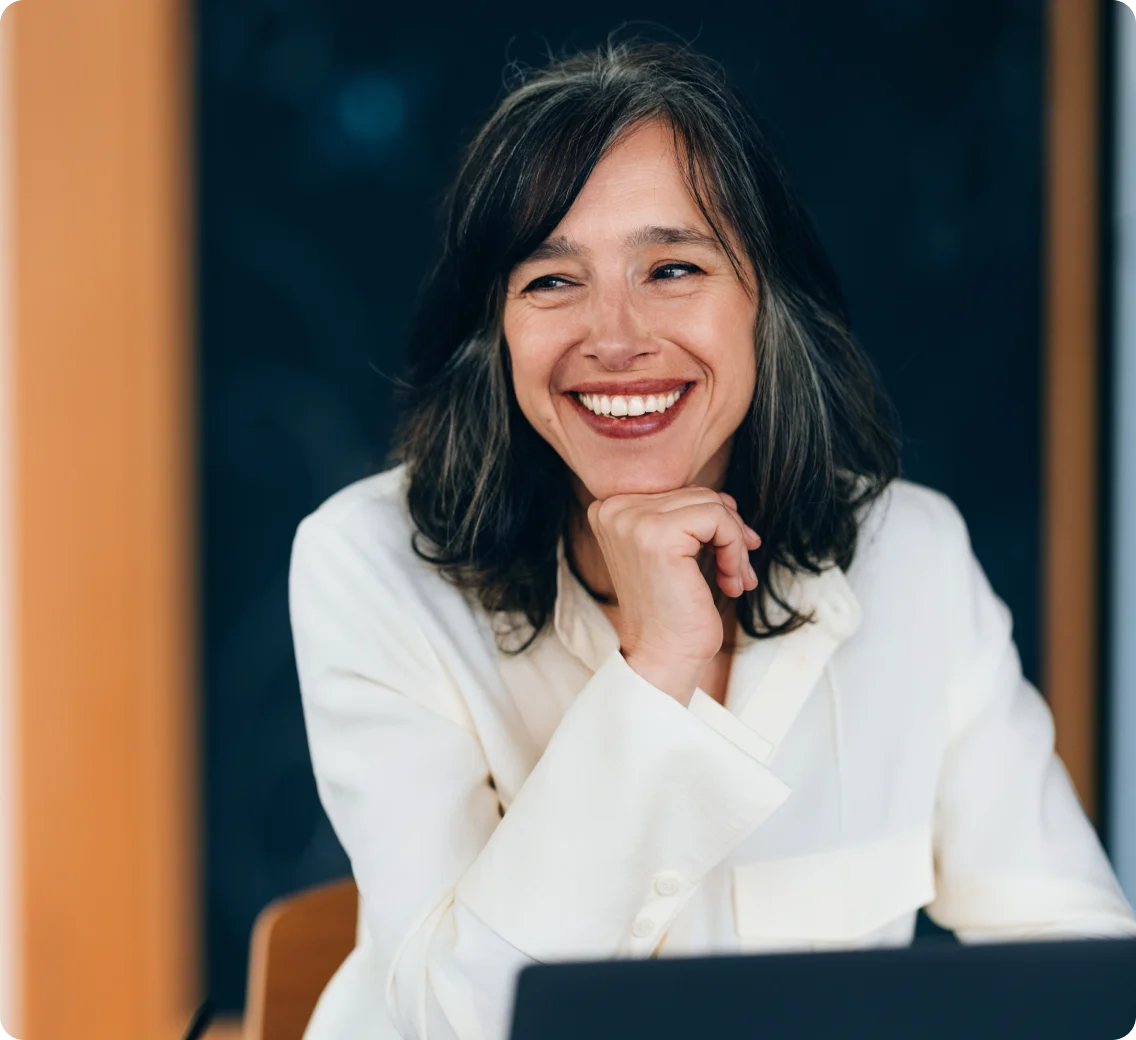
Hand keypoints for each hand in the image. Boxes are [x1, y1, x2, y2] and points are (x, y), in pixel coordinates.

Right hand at [586, 487, 760, 704]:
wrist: (662, 657)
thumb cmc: (670, 611)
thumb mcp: (674, 552)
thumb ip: (687, 517)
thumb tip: (726, 499)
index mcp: (610, 509)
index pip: (679, 491)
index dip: (712, 519)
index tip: (727, 553)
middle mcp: (614, 509)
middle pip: (697, 494)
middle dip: (730, 532)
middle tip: (738, 570)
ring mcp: (633, 520)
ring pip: (712, 504)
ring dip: (736, 544)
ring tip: (735, 578)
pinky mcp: (659, 535)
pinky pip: (718, 519)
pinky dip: (735, 550)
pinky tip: (731, 581)